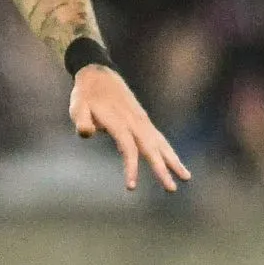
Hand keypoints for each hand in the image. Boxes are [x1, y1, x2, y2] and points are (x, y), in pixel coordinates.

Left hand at [70, 65, 189, 191]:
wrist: (99, 75)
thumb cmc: (86, 95)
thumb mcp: (77, 106)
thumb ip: (81, 120)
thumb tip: (85, 133)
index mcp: (119, 122)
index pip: (128, 149)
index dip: (131, 167)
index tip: (131, 187)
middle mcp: (135, 122)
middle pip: (151, 149)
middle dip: (162, 169)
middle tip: (172, 189)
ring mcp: (142, 121)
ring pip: (161, 144)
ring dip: (173, 161)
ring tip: (186, 177)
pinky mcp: (144, 120)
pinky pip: (159, 138)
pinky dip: (169, 151)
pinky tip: (175, 162)